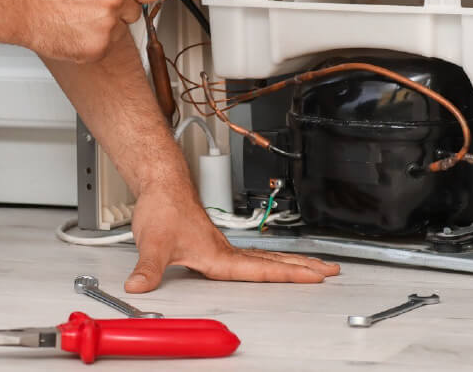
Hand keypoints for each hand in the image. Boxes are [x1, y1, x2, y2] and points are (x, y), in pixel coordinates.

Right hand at [18, 0, 162, 62]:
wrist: (20, 3)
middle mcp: (114, 1)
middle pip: (135, 9)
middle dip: (120, 3)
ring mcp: (106, 27)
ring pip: (122, 28)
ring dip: (108, 22)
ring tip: (83, 10)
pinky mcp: (97, 48)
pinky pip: (108, 44)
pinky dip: (96, 38)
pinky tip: (78, 24)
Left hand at [124, 188, 339, 292]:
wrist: (161, 184)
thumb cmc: (163, 207)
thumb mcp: (153, 243)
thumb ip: (148, 269)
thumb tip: (140, 287)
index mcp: (218, 255)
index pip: (262, 269)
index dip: (290, 274)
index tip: (316, 276)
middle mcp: (225, 250)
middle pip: (273, 261)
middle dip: (303, 267)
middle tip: (332, 269)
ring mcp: (223, 245)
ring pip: (265, 256)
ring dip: (291, 262)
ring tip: (315, 267)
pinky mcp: (216, 242)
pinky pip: (252, 255)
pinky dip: (271, 260)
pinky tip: (273, 264)